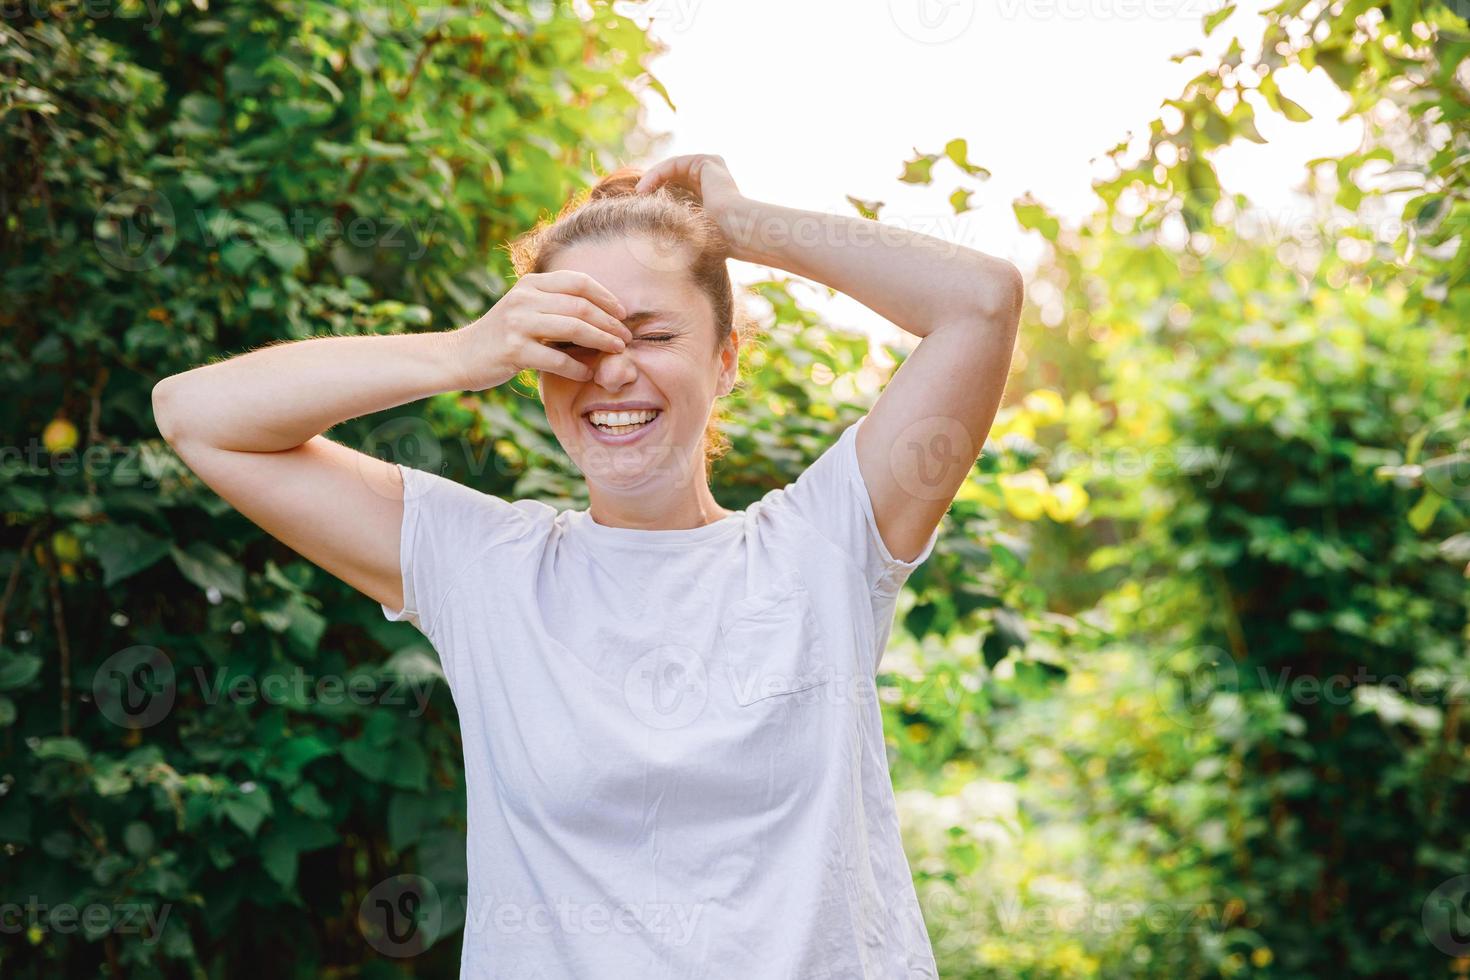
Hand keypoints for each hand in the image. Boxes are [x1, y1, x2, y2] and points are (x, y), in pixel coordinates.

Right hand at [448, 270, 633, 390]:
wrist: (461, 355)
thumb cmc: (501, 335)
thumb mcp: (524, 307)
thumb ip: (554, 303)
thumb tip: (600, 310)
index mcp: (531, 284)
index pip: (578, 281)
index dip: (606, 296)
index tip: (623, 312)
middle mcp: (524, 298)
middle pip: (581, 306)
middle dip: (610, 322)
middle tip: (627, 336)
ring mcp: (518, 323)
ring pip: (574, 329)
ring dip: (601, 341)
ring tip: (617, 351)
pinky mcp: (513, 350)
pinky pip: (557, 359)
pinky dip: (577, 367)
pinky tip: (588, 373)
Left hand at [634, 154, 746, 247]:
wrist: (736, 233)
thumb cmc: (717, 241)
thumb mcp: (690, 232)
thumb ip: (676, 227)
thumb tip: (649, 245)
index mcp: (710, 193)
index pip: (677, 188)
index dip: (656, 194)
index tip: (638, 207)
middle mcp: (711, 177)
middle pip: (673, 176)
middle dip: (652, 185)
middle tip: (634, 197)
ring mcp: (711, 166)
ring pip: (672, 169)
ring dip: (651, 179)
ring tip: (637, 194)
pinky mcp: (707, 161)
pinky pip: (674, 164)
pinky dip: (657, 174)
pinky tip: (644, 188)